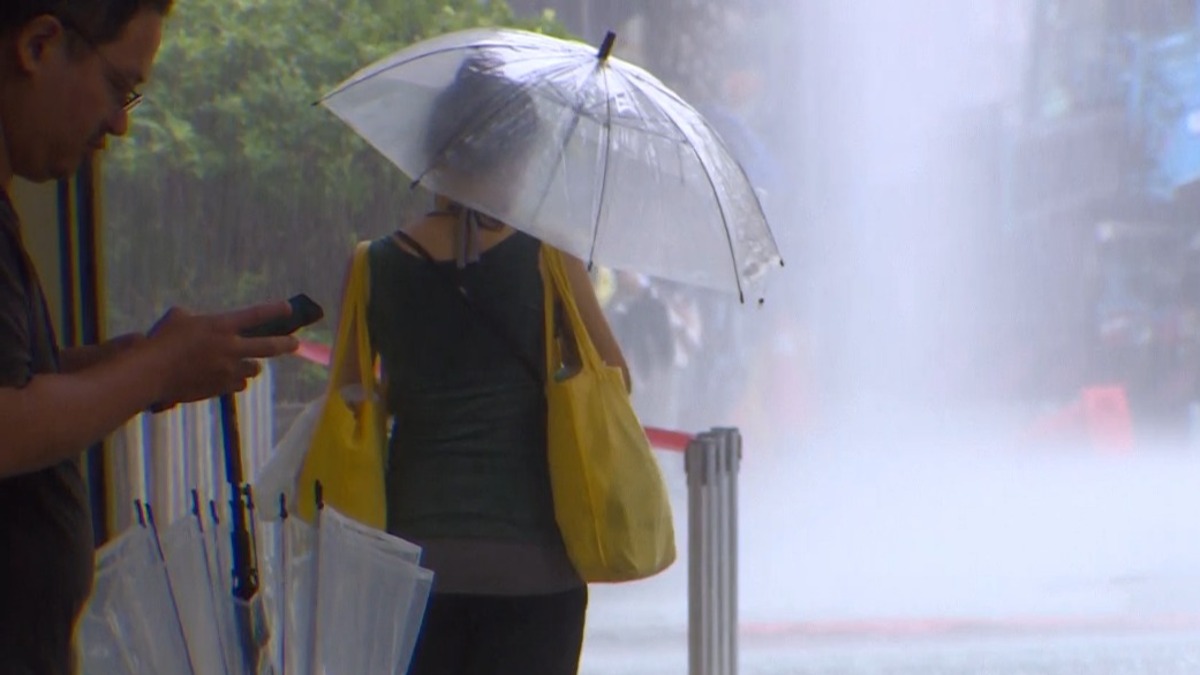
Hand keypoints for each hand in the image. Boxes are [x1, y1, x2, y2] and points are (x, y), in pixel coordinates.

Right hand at [144, 301, 298, 405]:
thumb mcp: (178, 318)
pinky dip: (237, 379)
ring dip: (253, 365)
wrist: (151, 374)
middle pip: (269, 347)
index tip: (288, 308)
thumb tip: (200, 324)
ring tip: (250, 362)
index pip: (256, 315)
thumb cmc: (160, 341)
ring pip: (254, 369)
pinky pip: (239, 384)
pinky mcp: (221, 388)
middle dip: (286, 345)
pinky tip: (230, 377)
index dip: (275, 311)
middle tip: (295, 344)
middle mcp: (230, 347)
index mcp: (221, 326)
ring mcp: (227, 370)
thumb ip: (197, 319)